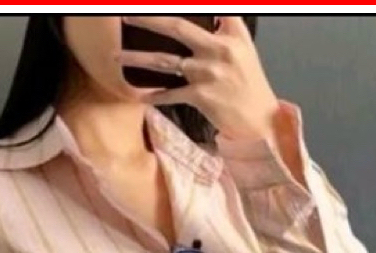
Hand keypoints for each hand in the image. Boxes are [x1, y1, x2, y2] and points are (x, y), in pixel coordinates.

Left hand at [117, 15, 279, 140]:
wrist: (259, 118)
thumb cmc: (249, 83)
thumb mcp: (243, 46)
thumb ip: (226, 26)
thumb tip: (212, 15)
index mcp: (228, 34)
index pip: (203, 10)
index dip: (176, 8)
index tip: (152, 5)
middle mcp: (217, 50)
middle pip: (177, 28)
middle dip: (148, 19)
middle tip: (126, 15)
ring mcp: (207, 74)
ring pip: (165, 62)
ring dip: (138, 59)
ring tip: (116, 57)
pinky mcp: (201, 97)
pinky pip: (170, 94)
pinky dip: (152, 96)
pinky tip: (137, 95)